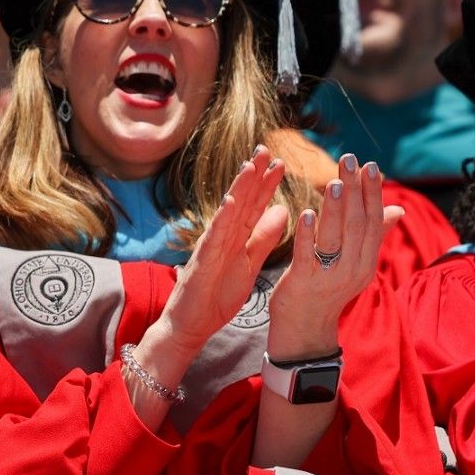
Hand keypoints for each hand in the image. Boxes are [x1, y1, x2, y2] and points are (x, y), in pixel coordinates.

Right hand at [159, 147, 288, 351]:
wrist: (191, 325)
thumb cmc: (216, 297)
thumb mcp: (249, 264)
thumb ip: (264, 238)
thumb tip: (284, 211)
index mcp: (235, 238)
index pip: (253, 207)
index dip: (266, 185)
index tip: (280, 163)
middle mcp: (221, 237)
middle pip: (240, 202)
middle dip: (252, 176)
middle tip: (265, 149)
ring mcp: (210, 247)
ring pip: (227, 213)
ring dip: (239, 189)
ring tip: (251, 166)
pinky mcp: (203, 261)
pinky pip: (214, 237)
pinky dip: (222, 218)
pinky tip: (230, 201)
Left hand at [268, 154, 402, 352]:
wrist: (305, 329)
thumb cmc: (326, 290)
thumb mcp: (355, 264)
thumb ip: (372, 236)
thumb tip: (398, 208)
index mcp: (366, 261)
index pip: (374, 221)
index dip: (373, 193)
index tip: (370, 165)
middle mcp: (354, 268)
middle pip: (358, 224)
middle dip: (355, 191)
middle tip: (350, 160)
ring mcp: (330, 276)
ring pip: (336, 237)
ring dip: (336, 207)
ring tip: (335, 181)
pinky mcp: (305, 282)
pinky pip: (308, 255)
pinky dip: (308, 233)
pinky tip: (306, 213)